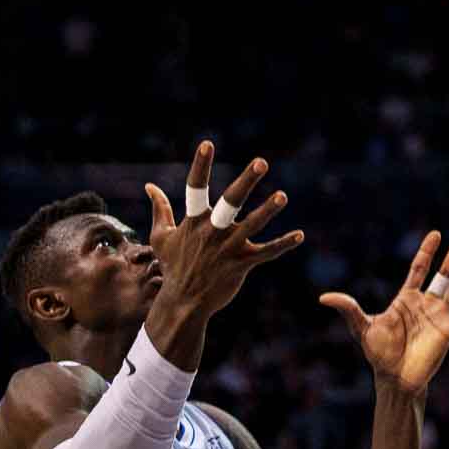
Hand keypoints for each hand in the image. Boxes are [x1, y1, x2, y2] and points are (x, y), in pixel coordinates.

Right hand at [145, 142, 303, 320]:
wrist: (182, 304)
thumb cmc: (174, 266)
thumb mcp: (162, 237)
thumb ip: (160, 209)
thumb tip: (149, 186)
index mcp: (194, 221)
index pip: (196, 189)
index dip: (200, 166)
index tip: (207, 144)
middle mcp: (212, 232)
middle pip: (230, 202)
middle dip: (246, 182)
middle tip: (262, 162)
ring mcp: (228, 248)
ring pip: (252, 226)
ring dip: (268, 210)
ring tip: (283, 196)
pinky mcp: (242, 264)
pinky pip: (266, 253)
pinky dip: (283, 244)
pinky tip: (299, 235)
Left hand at [320, 230, 448, 397]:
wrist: (394, 380)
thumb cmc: (379, 354)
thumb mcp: (363, 327)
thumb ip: (349, 309)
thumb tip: (324, 297)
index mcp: (407, 298)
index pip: (419, 268)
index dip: (427, 251)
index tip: (435, 234)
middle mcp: (426, 303)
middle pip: (444, 273)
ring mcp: (440, 316)